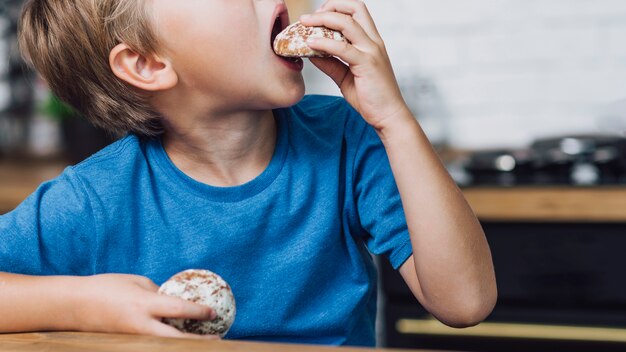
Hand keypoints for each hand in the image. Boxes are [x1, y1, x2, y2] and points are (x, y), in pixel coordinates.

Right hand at [73, 274, 218, 338]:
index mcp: (144, 304)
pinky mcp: (127, 343)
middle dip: (197, 341)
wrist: (73, 305)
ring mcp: (133, 337)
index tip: (214, 312)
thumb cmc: (106, 287)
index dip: (199, 311)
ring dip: (184, 343)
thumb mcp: (136, 282)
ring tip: (203, 341)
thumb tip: (176, 300)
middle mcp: (140, 324)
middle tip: (217, 339)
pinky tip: (179, 338)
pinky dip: (168, 341)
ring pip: (165, 345)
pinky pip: (153, 343)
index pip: (178, 309)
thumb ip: (158, 292)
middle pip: (175, 339)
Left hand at [300, 0, 410, 131]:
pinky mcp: (367, 64)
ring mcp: (372, 51)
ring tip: (304, 24)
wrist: (389, 116)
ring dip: (322, 19)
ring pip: (346, 23)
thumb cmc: (371, 98)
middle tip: (309, 18)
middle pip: (354, 8)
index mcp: (371, 42)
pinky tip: (310, 44)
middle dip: (329, 6)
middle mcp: (373, 42)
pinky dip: (323, 43)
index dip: (336, 8)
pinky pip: (342, 48)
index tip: (317, 17)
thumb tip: (311, 53)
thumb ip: (331, 64)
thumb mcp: (345, 77)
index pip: (356, 11)